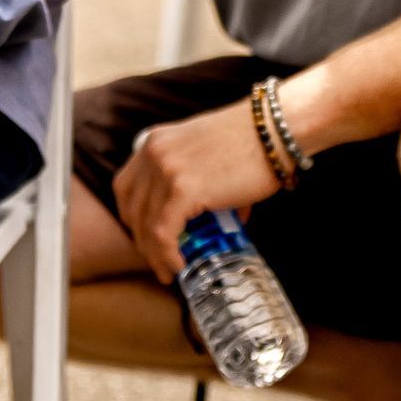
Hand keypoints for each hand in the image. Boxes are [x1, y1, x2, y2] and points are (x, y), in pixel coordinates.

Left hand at [111, 99, 275, 285]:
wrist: (276, 130)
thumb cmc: (254, 142)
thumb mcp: (209, 154)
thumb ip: (200, 182)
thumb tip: (218, 222)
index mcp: (156, 142)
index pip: (125, 186)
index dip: (131, 216)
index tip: (145, 235)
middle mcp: (154, 153)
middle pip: (132, 208)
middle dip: (142, 239)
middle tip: (157, 259)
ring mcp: (166, 170)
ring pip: (146, 225)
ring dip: (154, 254)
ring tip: (168, 271)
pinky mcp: (183, 189)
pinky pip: (164, 232)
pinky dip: (166, 254)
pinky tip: (178, 265)